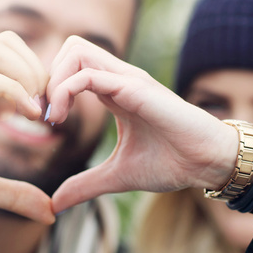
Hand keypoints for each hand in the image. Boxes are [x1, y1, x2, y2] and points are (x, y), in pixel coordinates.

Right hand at [0, 31, 53, 223]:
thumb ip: (10, 194)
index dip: (35, 76)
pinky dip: (7, 88)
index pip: (7, 55)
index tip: (45, 113)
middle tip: (44, 107)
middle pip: (4, 40)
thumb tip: (49, 213)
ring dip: (24, 73)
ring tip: (33, 109)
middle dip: (35, 68)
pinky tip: (20, 115)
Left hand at [46, 36, 238, 213]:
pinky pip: (88, 75)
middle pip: (70, 48)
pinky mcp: (134, 88)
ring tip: (52, 115)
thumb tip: (56, 204)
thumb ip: (86, 185)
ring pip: (76, 50)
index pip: (72, 66)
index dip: (51, 87)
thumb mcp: (117, 176)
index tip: (44, 121)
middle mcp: (118, 78)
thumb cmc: (171, 163)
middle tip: (44, 113)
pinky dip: (65, 91)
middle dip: (48, 75)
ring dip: (54, 80)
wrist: (207, 163)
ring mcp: (127, 79)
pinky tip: (60, 119)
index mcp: (114, 91)